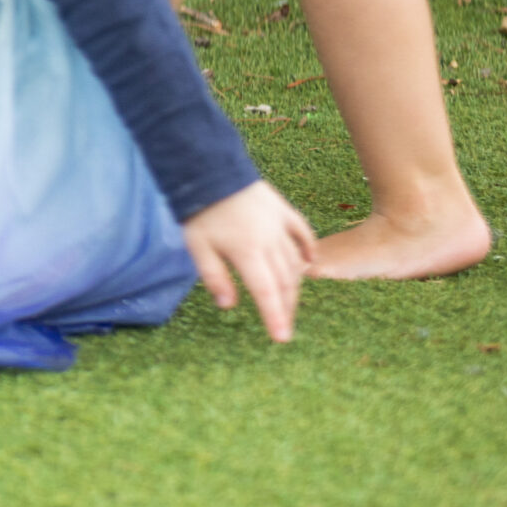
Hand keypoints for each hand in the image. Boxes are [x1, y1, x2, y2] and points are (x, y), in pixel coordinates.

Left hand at [181, 179, 315, 342]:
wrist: (209, 168)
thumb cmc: (200, 210)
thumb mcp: (197, 246)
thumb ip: (214, 277)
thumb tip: (228, 306)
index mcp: (247, 251)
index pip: (266, 292)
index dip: (275, 317)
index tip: (283, 338)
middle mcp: (269, 240)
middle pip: (284, 281)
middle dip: (286, 306)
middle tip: (284, 324)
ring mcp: (279, 224)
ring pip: (295, 262)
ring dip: (294, 284)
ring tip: (289, 301)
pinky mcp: (283, 210)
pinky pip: (302, 233)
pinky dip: (307, 250)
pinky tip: (309, 263)